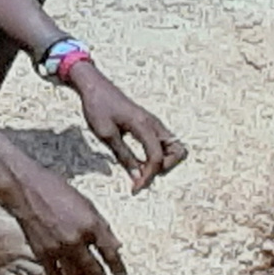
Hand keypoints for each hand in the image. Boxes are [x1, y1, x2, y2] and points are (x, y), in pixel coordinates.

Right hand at [6, 161, 127, 274]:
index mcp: (91, 224)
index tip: (121, 274)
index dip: (118, 267)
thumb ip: (101, 226)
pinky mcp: (42, 253)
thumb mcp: (87, 204)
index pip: (111, 253)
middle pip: (94, 270)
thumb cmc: (58, 191)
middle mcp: (77, 239)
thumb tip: (115, 245)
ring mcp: (59, 247)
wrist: (28, 189)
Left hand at [64, 61, 187, 193]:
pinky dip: (158, 155)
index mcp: (143, 125)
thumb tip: (137, 177)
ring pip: (174, 147)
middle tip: (143, 175)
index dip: (149, 176)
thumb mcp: (106, 134)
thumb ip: (124, 156)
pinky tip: (140, 161)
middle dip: (164, 168)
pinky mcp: (151, 125)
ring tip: (143, 169)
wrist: (95, 86)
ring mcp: (155, 123)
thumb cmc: (98, 107)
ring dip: (164, 162)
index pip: (157, 157)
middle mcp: (154, 124)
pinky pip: (164, 143)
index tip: (135, 188)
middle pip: (178, 152)